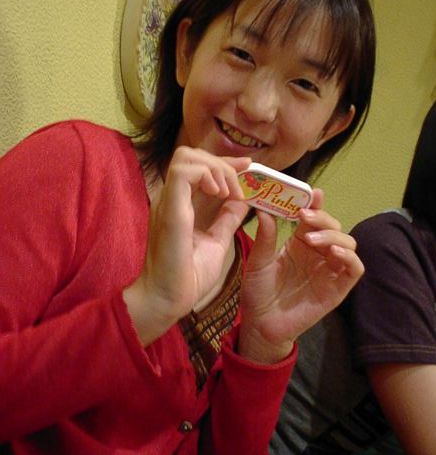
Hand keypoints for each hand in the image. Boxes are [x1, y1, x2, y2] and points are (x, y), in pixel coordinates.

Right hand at [124, 147, 249, 343]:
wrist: (168, 299)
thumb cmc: (188, 276)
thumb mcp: (216, 241)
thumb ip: (226, 219)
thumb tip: (241, 201)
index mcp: (181, 204)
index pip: (199, 166)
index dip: (225, 162)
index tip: (248, 167)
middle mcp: (172, 198)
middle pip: (191, 155)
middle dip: (222, 162)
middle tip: (240, 185)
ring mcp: (168, 200)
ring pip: (186, 156)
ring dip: (215, 168)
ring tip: (228, 192)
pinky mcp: (170, 208)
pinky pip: (183, 171)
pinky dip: (206, 175)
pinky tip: (219, 193)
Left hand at [239, 189, 363, 363]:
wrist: (260, 324)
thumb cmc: (258, 292)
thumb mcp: (258, 261)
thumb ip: (265, 237)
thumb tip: (264, 209)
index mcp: (300, 242)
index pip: (314, 218)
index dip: (316, 204)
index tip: (312, 194)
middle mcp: (318, 253)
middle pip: (333, 227)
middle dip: (322, 218)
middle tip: (304, 217)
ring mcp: (330, 270)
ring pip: (347, 243)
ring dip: (333, 236)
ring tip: (312, 239)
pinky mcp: (338, 289)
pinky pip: (354, 269)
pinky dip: (349, 257)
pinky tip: (333, 253)